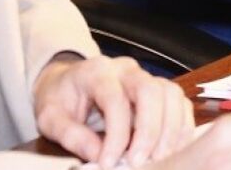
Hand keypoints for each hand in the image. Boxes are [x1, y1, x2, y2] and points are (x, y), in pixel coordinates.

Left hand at [32, 53, 192, 168]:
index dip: (116, 135)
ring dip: (170, 131)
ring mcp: (146, 77)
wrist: (67, 84)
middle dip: (149, 131)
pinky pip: (180, 104)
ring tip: (158, 159)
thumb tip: (97, 154)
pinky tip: (169, 151)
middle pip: (151, 91)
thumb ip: (70, 135)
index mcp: (97, 72)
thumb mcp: (50, 118)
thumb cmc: (60, 100)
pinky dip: (180, 129)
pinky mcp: (159, 90)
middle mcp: (125, 69)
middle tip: (139, 162)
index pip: (115, 100)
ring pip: (171, 95)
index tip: (109, 163)